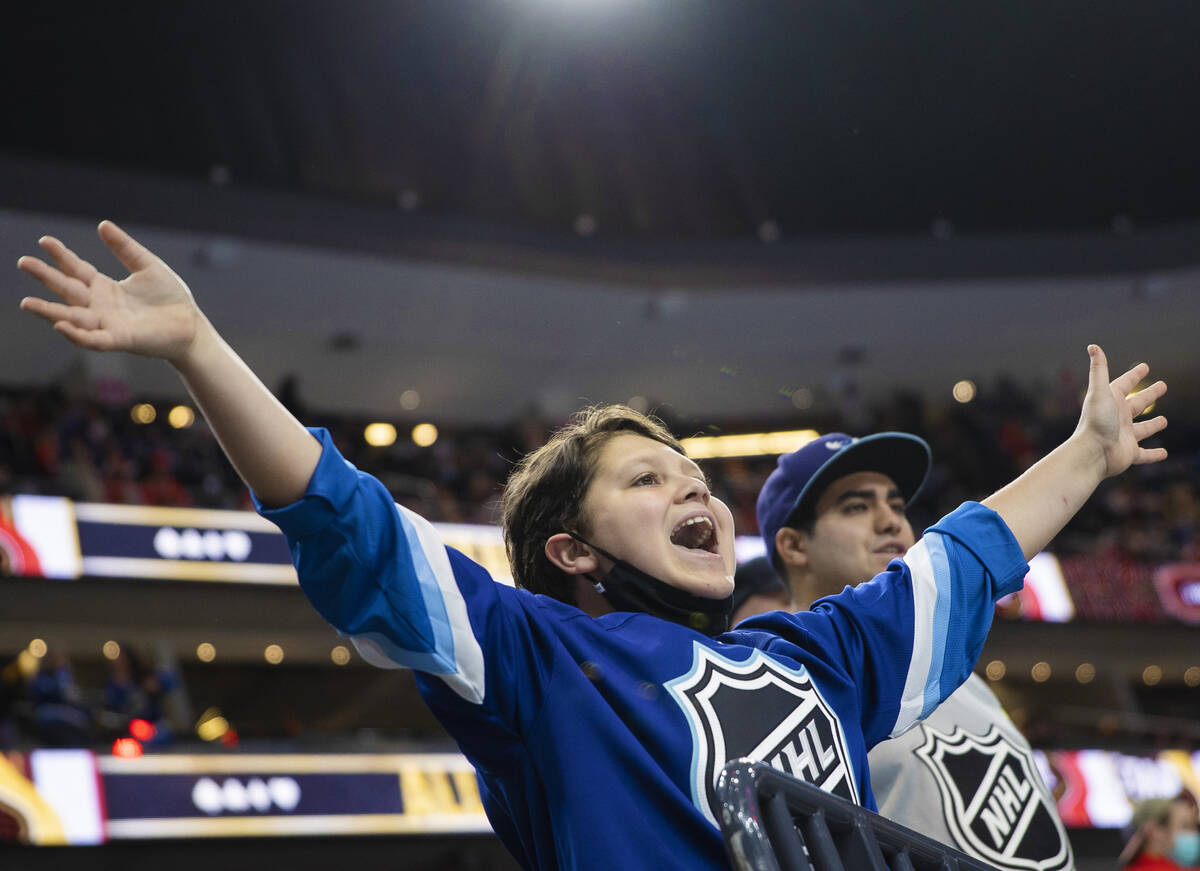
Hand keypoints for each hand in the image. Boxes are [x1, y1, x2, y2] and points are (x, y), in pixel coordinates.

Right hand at [17, 221, 202, 364]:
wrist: (191, 324)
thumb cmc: (170, 297)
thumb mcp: (147, 266)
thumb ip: (125, 248)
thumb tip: (103, 224)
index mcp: (105, 288)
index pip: (76, 270)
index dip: (61, 256)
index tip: (44, 240)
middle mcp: (100, 306)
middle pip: (67, 290)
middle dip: (45, 277)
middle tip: (24, 262)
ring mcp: (108, 324)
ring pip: (72, 318)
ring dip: (49, 312)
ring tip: (27, 303)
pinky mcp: (120, 339)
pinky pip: (93, 339)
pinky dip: (77, 334)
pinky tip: (61, 325)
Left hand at [1073, 344, 1167, 478]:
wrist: (1091, 454)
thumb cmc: (1096, 422)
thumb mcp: (1099, 392)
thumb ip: (1099, 370)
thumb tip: (1093, 346)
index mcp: (1111, 402)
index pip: (1124, 384)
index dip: (1134, 375)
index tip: (1145, 366)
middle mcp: (1117, 418)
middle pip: (1137, 404)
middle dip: (1148, 395)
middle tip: (1162, 386)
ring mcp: (1124, 436)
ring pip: (1142, 429)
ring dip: (1152, 425)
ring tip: (1163, 420)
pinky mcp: (1129, 454)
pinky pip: (1144, 454)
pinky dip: (1154, 455)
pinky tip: (1164, 454)